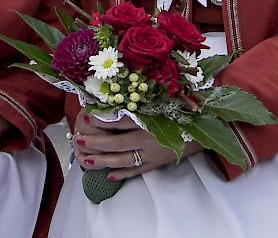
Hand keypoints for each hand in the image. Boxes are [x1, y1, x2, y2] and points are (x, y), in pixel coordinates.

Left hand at [73, 112, 202, 180]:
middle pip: (117, 143)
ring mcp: (152, 154)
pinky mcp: (156, 164)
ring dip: (103, 161)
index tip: (86, 116)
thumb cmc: (175, 111)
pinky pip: (136, 171)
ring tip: (86, 159)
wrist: (199, 129)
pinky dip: (122, 174)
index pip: (121, 121)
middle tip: (78, 139)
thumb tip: (112, 102)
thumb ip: (136, 104)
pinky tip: (109, 175)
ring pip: (123, 160)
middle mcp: (148, 138)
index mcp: (148, 120)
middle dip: (96, 143)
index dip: (102, 120)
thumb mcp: (156, 103)